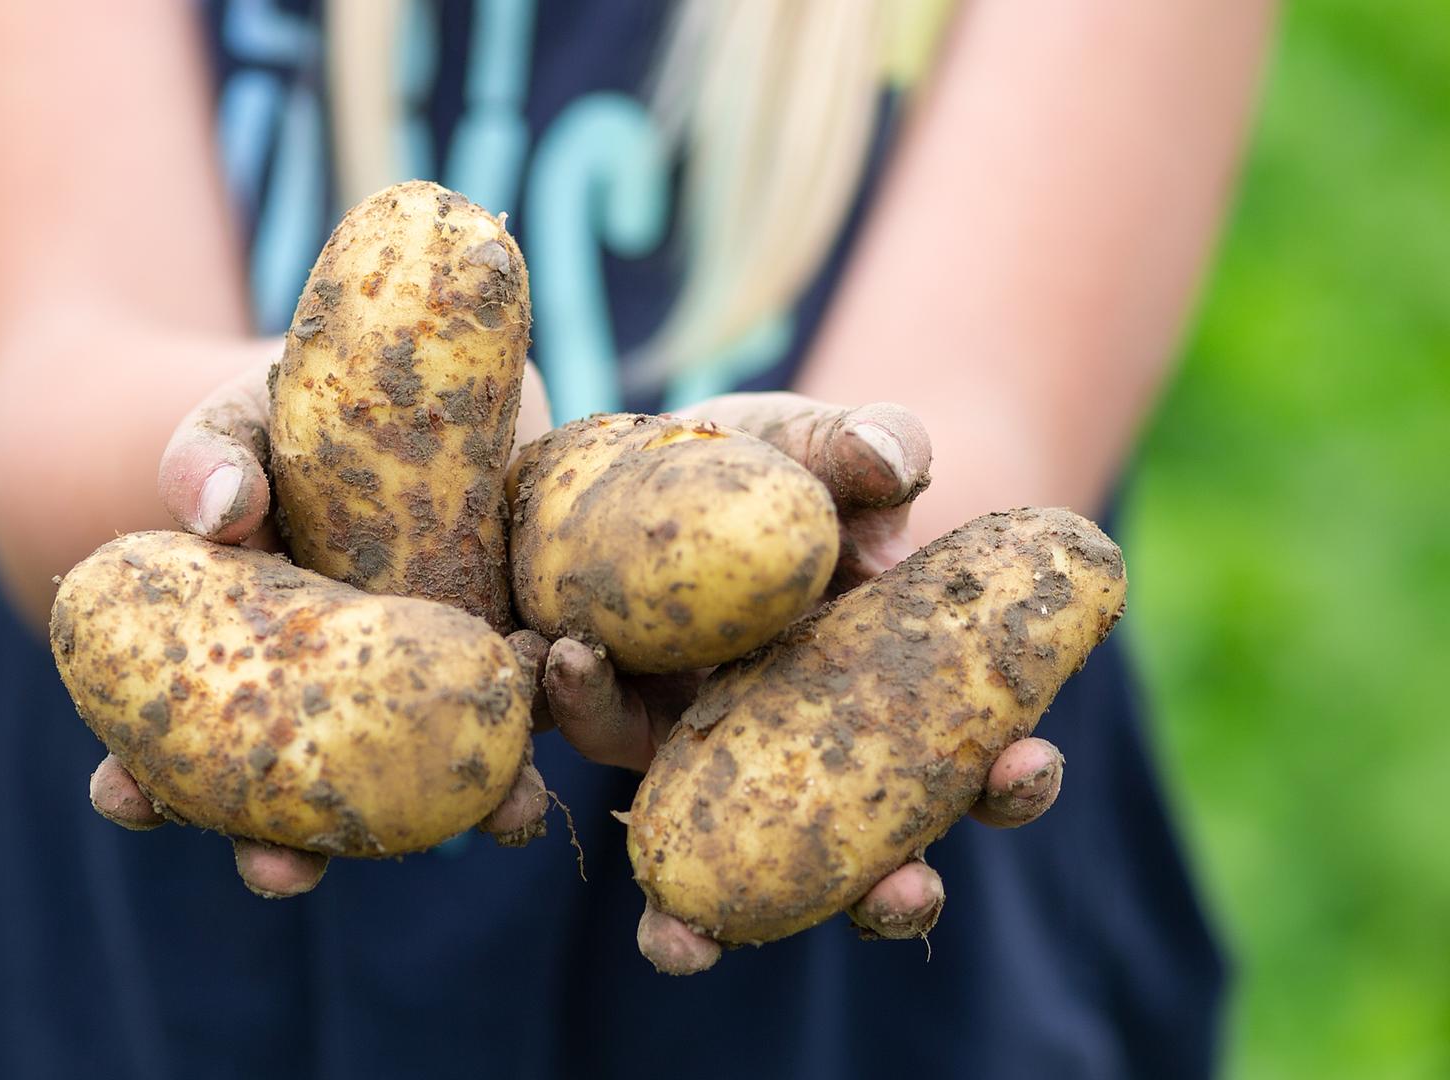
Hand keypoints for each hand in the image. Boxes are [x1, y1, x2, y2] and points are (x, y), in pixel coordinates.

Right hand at [86, 363, 557, 897]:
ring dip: (443, 823)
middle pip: (288, 802)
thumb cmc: (301, 418)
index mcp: (233, 668)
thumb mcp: (245, 424)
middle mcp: (320, 708)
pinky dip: (525, 748)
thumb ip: (215, 459)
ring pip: (416, 788)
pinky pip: (513, 721)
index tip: (117, 794)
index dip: (139, 781)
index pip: (167, 747)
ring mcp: (411, 697)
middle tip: (276, 873)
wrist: (423, 391)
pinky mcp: (499, 666)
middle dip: (279, 851)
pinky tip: (532, 764)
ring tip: (456, 831)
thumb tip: (221, 509)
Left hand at [533, 392, 1067, 972]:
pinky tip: (573, 665)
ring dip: (704, 917)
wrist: (675, 451)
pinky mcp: (616, 707)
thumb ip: (873, 446)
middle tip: (905, 893)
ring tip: (681, 941)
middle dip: (889, 894)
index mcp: (899, 706)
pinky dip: (584, 712)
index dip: (1013, 784)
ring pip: (724, 862)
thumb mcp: (838, 445)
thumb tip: (893, 460)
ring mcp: (714, 754)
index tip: (1028, 760)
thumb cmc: (792, 461)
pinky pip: (598, 729)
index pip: (980, 768)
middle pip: (867, 861)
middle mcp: (814, 759)